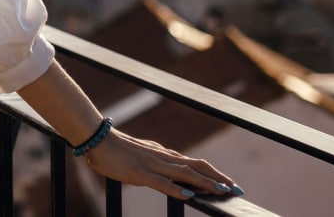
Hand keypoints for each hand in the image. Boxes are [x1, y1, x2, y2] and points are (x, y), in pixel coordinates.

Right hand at [82, 129, 241, 200]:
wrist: (95, 138)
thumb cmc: (116, 149)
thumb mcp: (142, 156)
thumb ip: (158, 164)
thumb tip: (171, 175)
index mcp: (164, 155)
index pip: (195, 164)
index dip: (215, 173)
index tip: (231, 184)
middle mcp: (163, 158)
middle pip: (197, 167)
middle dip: (219, 179)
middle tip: (238, 190)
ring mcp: (152, 165)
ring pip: (184, 174)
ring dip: (206, 183)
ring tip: (223, 191)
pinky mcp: (139, 173)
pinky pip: (160, 182)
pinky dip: (176, 188)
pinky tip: (189, 195)